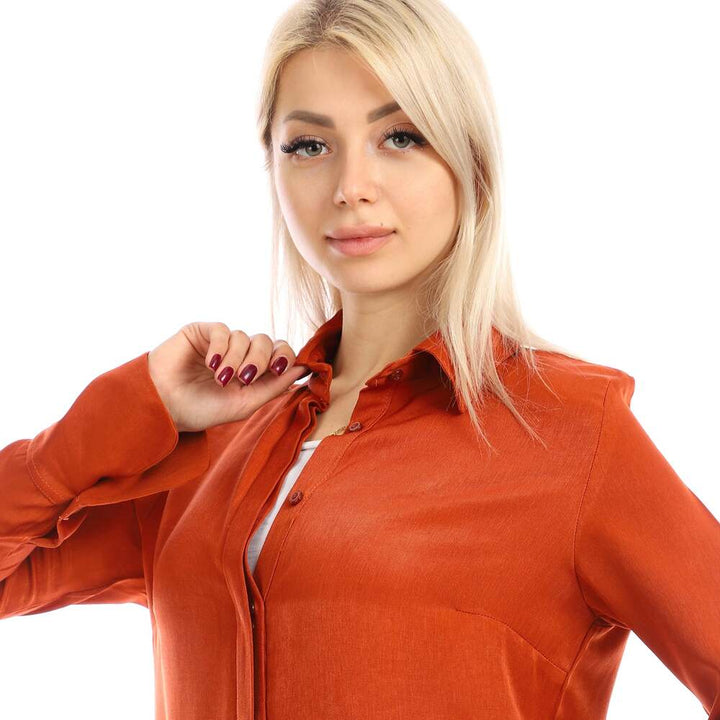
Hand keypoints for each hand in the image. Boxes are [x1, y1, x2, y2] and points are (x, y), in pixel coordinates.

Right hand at [147, 322, 310, 432]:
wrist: (164, 406)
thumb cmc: (202, 409)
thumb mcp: (244, 404)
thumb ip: (274, 387)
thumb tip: (304, 369)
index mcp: (255, 372)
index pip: (281, 354)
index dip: (286, 357)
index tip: (281, 369)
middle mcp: (241, 354)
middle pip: (267, 342)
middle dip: (260, 360)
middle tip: (245, 378)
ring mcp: (223, 342)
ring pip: (246, 337)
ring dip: (237, 360)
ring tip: (220, 379)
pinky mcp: (203, 332)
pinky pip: (224, 331)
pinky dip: (222, 348)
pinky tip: (211, 364)